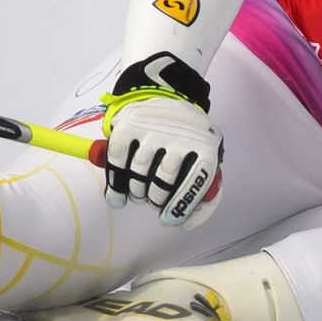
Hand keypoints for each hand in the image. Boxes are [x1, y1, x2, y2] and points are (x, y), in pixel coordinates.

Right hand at [101, 52, 223, 228]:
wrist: (165, 96)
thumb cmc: (188, 141)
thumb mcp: (205, 158)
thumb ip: (205, 193)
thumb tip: (186, 224)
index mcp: (205, 144)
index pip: (197, 180)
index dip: (182, 205)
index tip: (169, 221)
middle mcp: (180, 134)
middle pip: (163, 181)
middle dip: (155, 200)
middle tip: (152, 203)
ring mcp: (152, 128)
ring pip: (139, 173)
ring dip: (137, 193)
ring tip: (139, 195)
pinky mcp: (128, 125)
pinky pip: (117, 161)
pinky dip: (115, 182)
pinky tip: (117, 197)